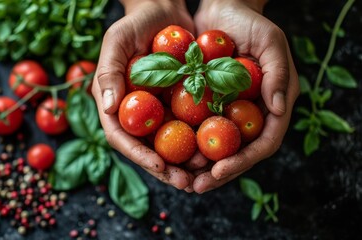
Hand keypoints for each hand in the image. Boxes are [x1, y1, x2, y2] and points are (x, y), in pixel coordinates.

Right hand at [91, 0, 194, 189]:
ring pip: (170, 144)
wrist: (164, 11)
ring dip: (185, 162)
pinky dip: (200, 141)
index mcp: (115, 103)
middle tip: (186, 183)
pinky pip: (189, 126)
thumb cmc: (136, 23)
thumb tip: (107, 108)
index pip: (121, 137)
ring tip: (205, 175)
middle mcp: (135, 113)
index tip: (158, 166)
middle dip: (165, 169)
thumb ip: (108, 73)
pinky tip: (216, 151)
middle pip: (147, 149)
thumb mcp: (117, 41)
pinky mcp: (178, 104)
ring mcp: (157, 111)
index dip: (138, 155)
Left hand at [189, 0, 299, 192]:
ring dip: (199, 166)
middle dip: (218, 173)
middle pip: (238, 154)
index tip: (220, 170)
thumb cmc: (250, 22)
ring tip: (179, 178)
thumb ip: (279, 74)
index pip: (264, 143)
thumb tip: (279, 110)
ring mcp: (229, 112)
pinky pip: (197, 130)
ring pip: (216, 148)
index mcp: (273, 106)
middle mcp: (251, 114)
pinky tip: (168, 154)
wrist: (221, 9)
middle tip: (194, 187)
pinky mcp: (208, 105)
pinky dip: (185, 144)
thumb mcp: (271, 41)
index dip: (244, 160)